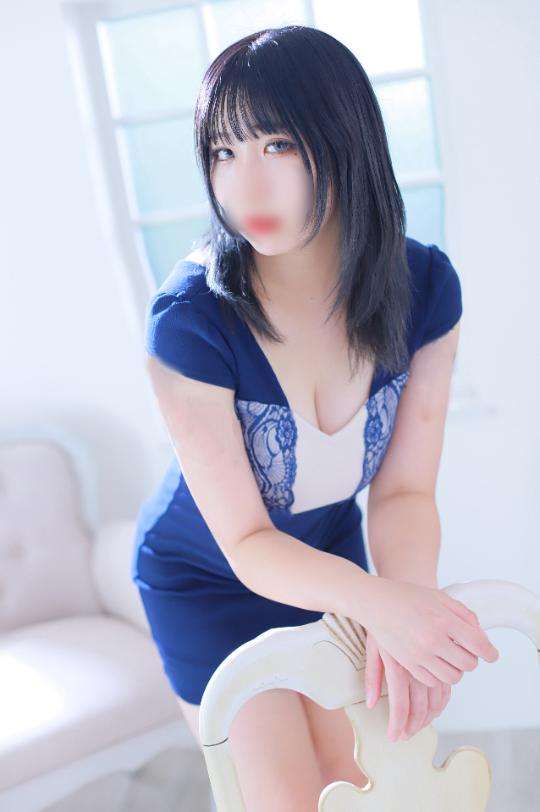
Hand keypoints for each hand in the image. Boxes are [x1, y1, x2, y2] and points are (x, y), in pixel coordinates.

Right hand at [358, 575, 498, 687]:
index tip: (492, 655)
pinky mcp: (408, 664)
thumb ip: (464, 614)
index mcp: (444, 620)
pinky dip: (438, 674)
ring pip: (452, 677)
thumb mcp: (440, 597)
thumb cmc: (408, 597)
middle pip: (468, 664)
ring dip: (456, 669)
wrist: (375, 602)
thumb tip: (480, 636)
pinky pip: (433, 680)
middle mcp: (433, 639)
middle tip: (466, 652)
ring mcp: (419, 654)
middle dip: (472, 660)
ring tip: (449, 657)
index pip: (478, 644)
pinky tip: (434, 661)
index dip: (490, 652)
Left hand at [364, 628, 452, 740]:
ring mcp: (435, 657)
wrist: (402, 591)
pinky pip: (450, 680)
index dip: (400, 723)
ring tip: (420, 722)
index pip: (402, 703)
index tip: (395, 738)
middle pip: (423, 707)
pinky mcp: (447, 649)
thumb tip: (371, 704)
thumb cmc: (385, 621)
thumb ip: (373, 675)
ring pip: (440, 697)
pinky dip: (444, 694)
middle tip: (408, 733)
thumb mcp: (374, 647)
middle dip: (417, 723)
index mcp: (398, 664)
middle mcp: (418, 663)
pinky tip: (436, 699)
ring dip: (430, 713)